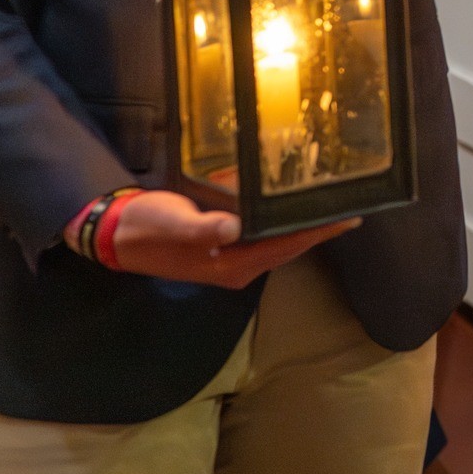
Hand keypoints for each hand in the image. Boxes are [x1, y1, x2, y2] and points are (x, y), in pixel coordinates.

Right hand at [67, 189, 359, 289]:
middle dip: (320, 228)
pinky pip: (265, 237)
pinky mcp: (225, 248)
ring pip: (281, 242)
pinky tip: (292, 207)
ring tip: (332, 206)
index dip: (319, 232)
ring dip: (305, 226)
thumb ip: (202, 226)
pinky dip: (283, 222)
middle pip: (291, 246)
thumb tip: (234, 227)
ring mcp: (233, 260)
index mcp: (233, 263)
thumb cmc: (148, 225)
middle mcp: (239, 267)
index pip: (288, 245)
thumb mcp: (173, 222)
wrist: (119, 234)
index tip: (351, 218)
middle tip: (353, 207)